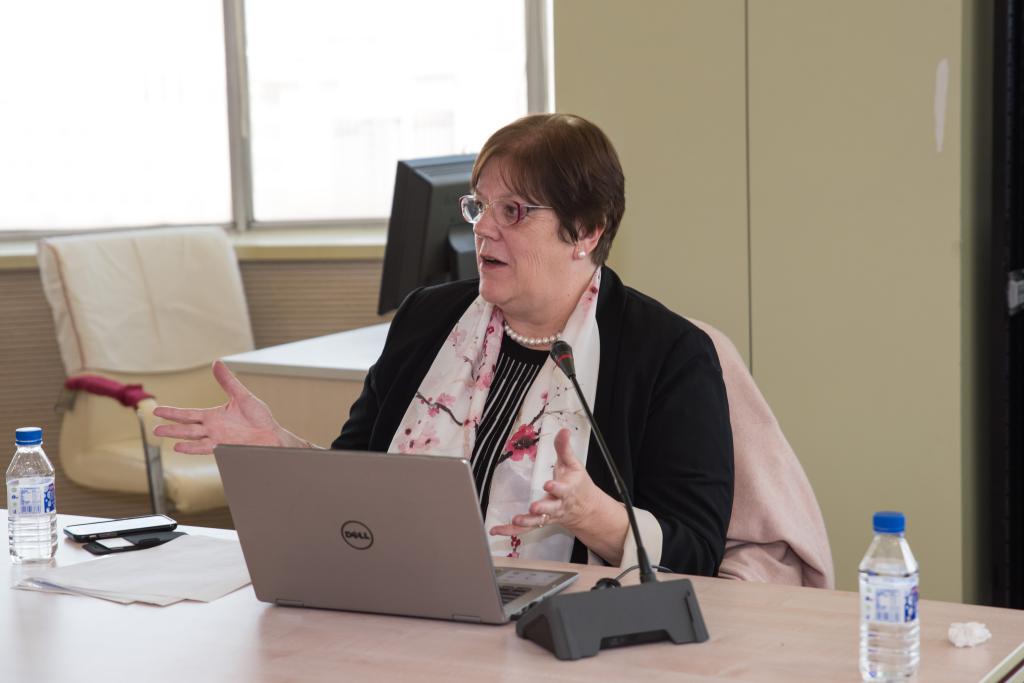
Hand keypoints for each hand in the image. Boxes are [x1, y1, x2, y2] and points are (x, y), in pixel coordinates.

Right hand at [153, 360, 293, 454]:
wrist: (272, 435)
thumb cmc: (259, 417)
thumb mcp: (241, 396)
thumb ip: (227, 381)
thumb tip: (216, 362)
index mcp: (214, 416)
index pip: (188, 414)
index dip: (173, 413)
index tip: (157, 410)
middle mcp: (212, 428)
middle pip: (186, 427)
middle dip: (170, 427)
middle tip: (154, 429)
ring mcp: (217, 439)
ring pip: (192, 437)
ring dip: (177, 436)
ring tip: (160, 434)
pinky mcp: (224, 447)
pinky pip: (205, 448)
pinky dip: (192, 448)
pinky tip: (179, 447)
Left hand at [489, 428, 619, 535]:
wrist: (585, 509)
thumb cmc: (578, 484)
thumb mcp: (573, 464)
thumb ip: (565, 448)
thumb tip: (563, 430)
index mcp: (567, 491)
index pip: (562, 490)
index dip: (556, 488)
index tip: (548, 485)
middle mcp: (558, 506)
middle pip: (550, 509)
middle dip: (542, 508)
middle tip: (533, 508)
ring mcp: (549, 516)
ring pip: (537, 522)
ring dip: (526, 522)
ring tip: (515, 520)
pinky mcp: (540, 522)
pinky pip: (526, 529)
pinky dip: (511, 531)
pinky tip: (496, 530)